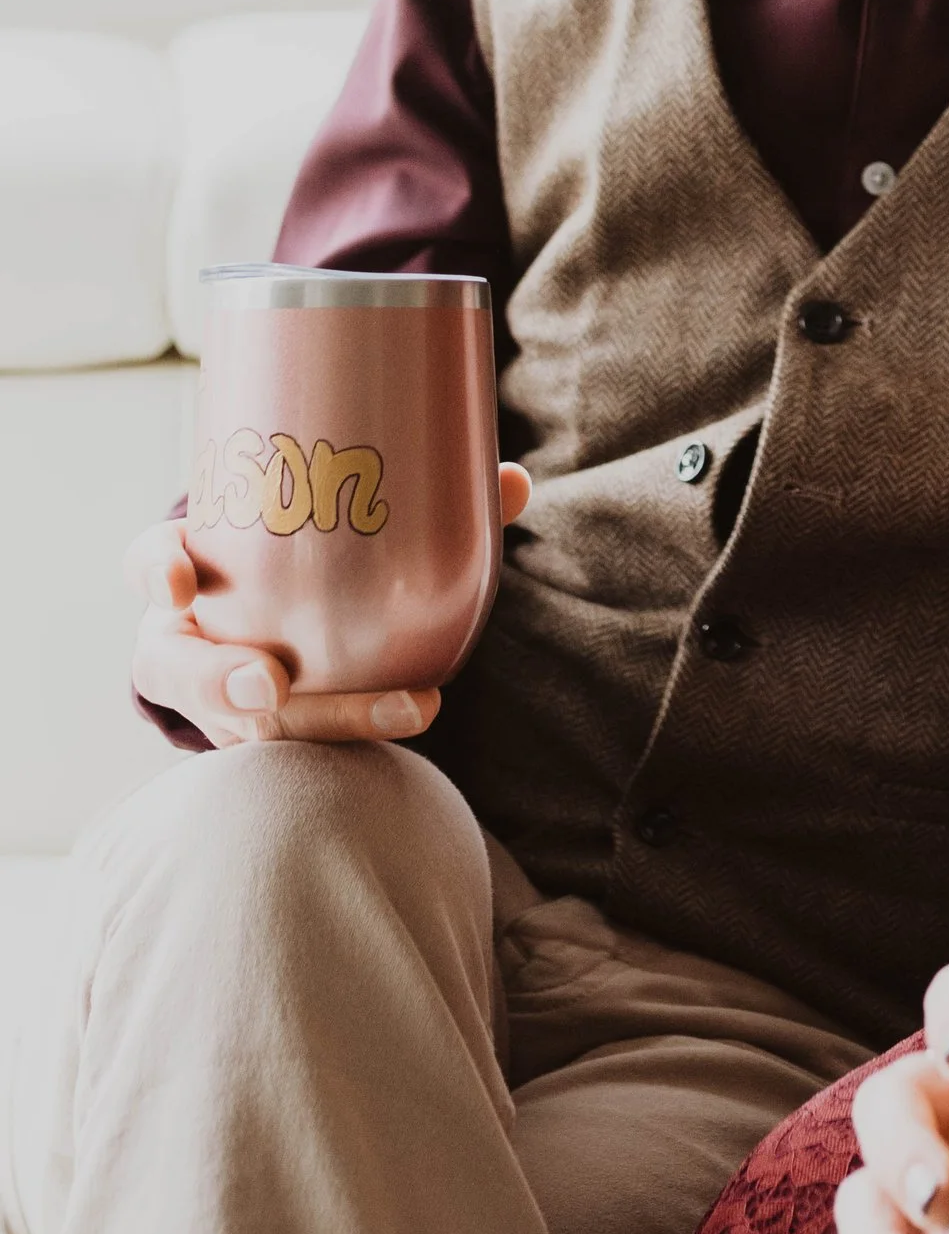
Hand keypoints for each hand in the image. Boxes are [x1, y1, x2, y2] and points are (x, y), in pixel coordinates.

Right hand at [127, 463, 531, 745]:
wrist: (261, 622)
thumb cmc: (296, 560)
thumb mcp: (321, 522)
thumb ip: (415, 498)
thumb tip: (512, 481)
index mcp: (186, 573)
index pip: (152, 565)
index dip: (159, 573)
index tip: (180, 584)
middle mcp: (187, 643)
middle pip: (182, 671)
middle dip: (221, 681)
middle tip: (272, 682)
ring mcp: (218, 699)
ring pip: (245, 726)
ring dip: (323, 724)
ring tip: (411, 708)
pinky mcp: (257, 736)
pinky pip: (296, 752)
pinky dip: (358, 738)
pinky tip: (420, 720)